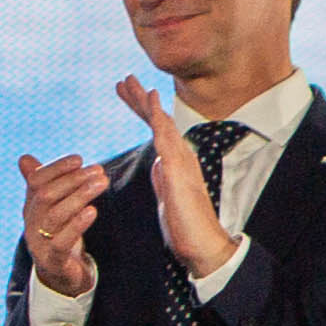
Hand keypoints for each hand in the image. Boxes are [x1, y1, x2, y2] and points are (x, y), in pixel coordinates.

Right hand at [14, 147, 103, 297]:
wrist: (61, 277)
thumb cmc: (59, 237)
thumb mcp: (51, 209)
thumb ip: (40, 184)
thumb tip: (24, 158)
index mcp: (30, 209)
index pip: (36, 182)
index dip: (56, 168)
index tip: (79, 159)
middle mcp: (31, 225)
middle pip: (45, 196)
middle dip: (72, 180)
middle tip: (98, 170)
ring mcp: (40, 244)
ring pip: (54, 216)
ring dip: (79, 196)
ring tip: (102, 183)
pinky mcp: (53, 262)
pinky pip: (61, 242)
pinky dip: (77, 225)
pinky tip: (92, 211)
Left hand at [118, 77, 228, 277]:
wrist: (202, 245)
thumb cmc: (185, 226)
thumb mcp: (167, 196)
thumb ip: (164, 177)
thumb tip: (159, 164)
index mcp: (174, 163)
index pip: (156, 131)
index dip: (143, 111)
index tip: (127, 94)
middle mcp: (180, 156)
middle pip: (159, 121)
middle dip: (140, 100)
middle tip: (123, 79)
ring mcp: (180, 161)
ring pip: (161, 122)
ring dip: (145, 101)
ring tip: (128, 81)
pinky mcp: (177, 169)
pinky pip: (166, 136)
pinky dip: (158, 116)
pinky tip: (151, 100)